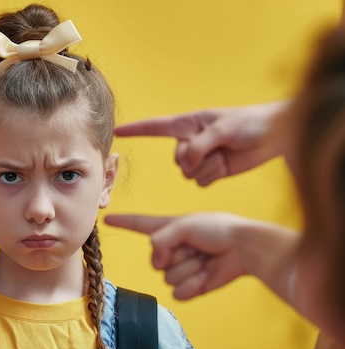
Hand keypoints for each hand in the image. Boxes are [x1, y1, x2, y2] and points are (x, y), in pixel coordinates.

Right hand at [105, 213, 246, 298]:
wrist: (244, 248)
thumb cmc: (218, 230)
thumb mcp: (185, 224)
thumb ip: (161, 237)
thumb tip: (155, 258)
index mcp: (168, 229)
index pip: (138, 224)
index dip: (123, 222)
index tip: (106, 219)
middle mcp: (172, 249)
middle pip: (155, 260)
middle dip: (175, 255)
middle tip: (197, 247)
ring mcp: (181, 268)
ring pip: (168, 278)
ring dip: (189, 269)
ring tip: (206, 259)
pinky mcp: (192, 286)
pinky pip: (179, 293)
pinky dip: (194, 284)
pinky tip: (207, 274)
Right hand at [114, 101, 286, 185]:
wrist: (274, 136)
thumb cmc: (249, 123)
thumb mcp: (222, 129)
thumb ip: (199, 146)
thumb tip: (186, 164)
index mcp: (188, 124)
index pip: (155, 127)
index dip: (135, 130)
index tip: (117, 131)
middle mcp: (191, 141)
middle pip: (177, 160)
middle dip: (194, 159)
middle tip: (215, 150)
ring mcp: (201, 157)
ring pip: (188, 174)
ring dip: (207, 168)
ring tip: (224, 155)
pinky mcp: (212, 171)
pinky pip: (200, 182)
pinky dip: (213, 176)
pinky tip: (226, 166)